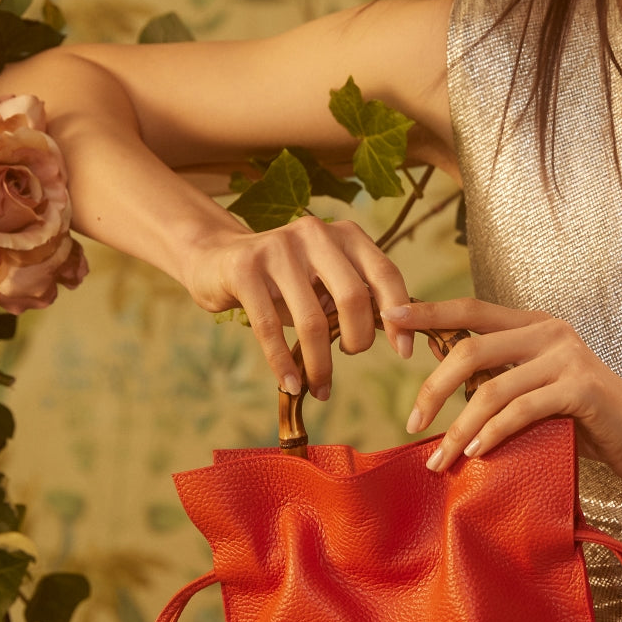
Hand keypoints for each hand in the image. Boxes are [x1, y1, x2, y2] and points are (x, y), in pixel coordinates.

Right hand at [184, 215, 412, 395]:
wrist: (217, 259)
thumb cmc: (284, 279)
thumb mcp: (324, 279)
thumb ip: (357, 297)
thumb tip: (399, 333)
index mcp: (344, 234)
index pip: (385, 274)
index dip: (399, 316)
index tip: (403, 351)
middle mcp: (315, 234)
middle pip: (354, 297)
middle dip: (359, 339)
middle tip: (351, 356)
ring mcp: (278, 249)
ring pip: (313, 320)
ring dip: (320, 363)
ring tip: (322, 388)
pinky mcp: (245, 269)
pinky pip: (270, 327)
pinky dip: (283, 363)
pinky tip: (291, 384)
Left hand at [383, 297, 621, 485]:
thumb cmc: (586, 422)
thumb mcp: (537, 391)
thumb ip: (501, 379)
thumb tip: (444, 386)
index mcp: (535, 325)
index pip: (471, 310)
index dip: (429, 312)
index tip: (390, 316)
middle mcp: (550, 331)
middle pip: (470, 349)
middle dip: (433, 388)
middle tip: (412, 423)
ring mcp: (568, 357)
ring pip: (490, 387)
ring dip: (458, 427)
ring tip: (440, 458)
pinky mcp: (581, 388)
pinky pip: (520, 410)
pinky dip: (493, 433)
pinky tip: (477, 452)